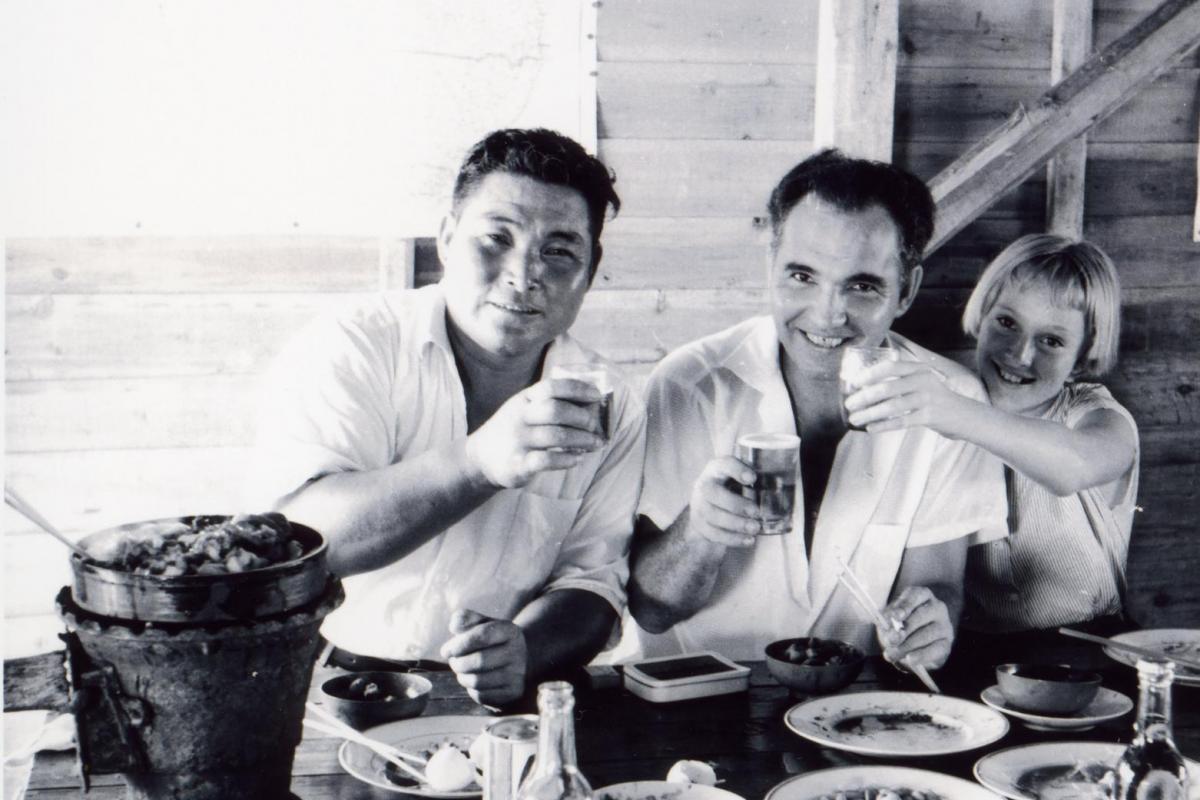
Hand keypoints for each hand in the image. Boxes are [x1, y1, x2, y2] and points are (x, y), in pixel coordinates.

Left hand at [440, 608, 528, 706]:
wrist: (518, 658)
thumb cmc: (491, 639)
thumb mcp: (481, 624)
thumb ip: (465, 618)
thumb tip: (454, 626)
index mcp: (510, 631)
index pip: (482, 635)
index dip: (459, 644)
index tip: (445, 651)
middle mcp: (518, 652)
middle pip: (479, 661)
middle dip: (458, 663)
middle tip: (453, 662)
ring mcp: (518, 674)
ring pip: (478, 681)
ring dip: (462, 677)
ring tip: (462, 670)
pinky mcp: (513, 692)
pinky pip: (482, 695)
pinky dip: (471, 689)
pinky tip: (474, 680)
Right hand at [465, 378, 605, 487]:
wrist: (481, 458)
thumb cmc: (513, 430)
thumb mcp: (525, 409)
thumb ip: (550, 403)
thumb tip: (591, 402)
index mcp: (524, 399)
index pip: (552, 387)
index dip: (577, 389)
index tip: (597, 396)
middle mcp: (519, 417)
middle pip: (556, 411)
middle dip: (582, 417)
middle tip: (595, 426)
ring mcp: (518, 441)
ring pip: (556, 436)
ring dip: (581, 440)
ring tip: (594, 444)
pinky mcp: (517, 464)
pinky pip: (545, 461)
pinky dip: (566, 460)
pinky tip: (576, 459)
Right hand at [686, 456, 761, 547]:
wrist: (707, 507)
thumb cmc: (731, 489)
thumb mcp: (739, 480)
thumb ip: (752, 482)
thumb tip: (778, 489)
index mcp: (717, 469)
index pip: (724, 464)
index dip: (737, 470)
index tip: (753, 478)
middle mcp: (704, 485)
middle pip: (713, 493)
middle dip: (735, 504)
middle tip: (756, 512)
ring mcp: (699, 506)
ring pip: (713, 516)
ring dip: (736, 524)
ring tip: (755, 528)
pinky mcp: (699, 524)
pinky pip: (714, 533)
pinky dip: (733, 539)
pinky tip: (748, 540)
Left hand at [843, 360, 970, 437]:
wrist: (964, 415)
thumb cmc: (935, 399)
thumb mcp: (921, 382)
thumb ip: (900, 381)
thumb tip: (865, 388)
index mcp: (918, 369)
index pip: (890, 367)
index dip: (870, 374)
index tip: (854, 383)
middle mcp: (923, 380)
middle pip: (887, 388)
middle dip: (864, 397)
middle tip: (849, 405)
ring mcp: (927, 398)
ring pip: (892, 406)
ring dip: (870, 413)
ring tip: (854, 419)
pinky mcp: (930, 416)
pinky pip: (901, 421)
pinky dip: (884, 425)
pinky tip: (871, 428)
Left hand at [875, 586, 953, 670]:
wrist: (914, 646)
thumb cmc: (899, 627)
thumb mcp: (889, 622)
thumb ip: (888, 625)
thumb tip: (891, 635)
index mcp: (921, 595)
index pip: (915, 595)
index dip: (905, 605)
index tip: (895, 617)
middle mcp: (936, 607)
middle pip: (921, 615)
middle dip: (903, 629)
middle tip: (890, 640)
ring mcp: (944, 625)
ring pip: (928, 634)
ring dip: (907, 645)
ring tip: (892, 654)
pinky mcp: (947, 643)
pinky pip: (936, 649)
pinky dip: (921, 655)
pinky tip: (910, 659)